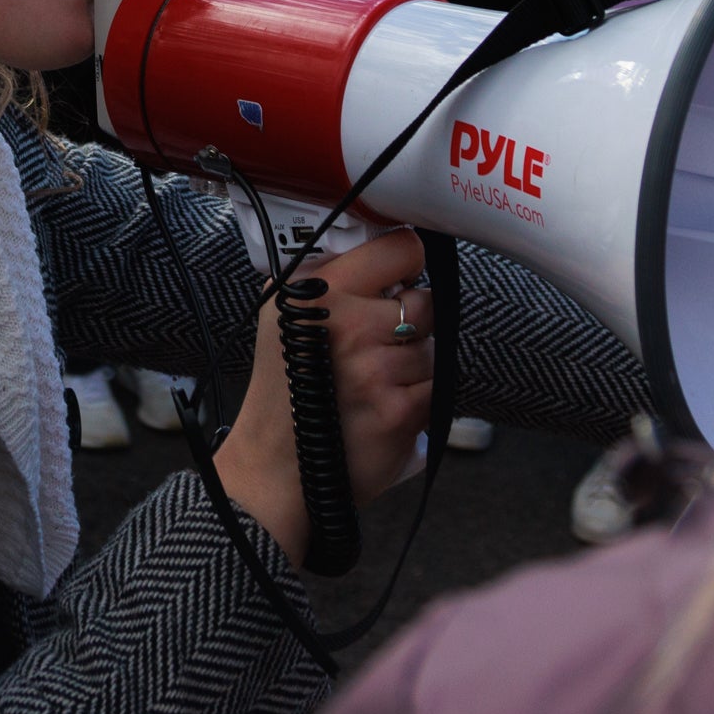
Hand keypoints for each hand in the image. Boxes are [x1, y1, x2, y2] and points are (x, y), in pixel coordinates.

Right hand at [213, 230, 439, 566]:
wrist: (276, 466)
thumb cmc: (285, 387)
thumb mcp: (285, 313)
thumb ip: (333, 275)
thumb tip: (397, 247)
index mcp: (315, 288)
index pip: (401, 248)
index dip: (407, 265)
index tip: (399, 280)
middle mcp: (344, 322)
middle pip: (425, 301)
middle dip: (412, 323)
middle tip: (376, 346)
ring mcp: (373, 368)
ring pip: (434, 348)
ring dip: (414, 367)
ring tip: (372, 384)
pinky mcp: (399, 410)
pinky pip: (437, 387)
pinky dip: (419, 399)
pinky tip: (383, 408)